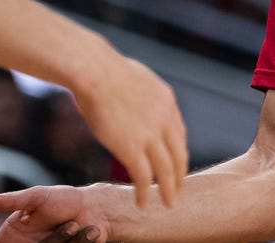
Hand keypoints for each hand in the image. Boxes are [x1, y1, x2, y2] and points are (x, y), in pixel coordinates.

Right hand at [0, 185, 105, 242]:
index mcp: (14, 237)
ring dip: (69, 239)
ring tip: (79, 224)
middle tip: (72, 224)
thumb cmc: (64, 199)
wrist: (97, 209)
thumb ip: (12, 201)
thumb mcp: (36, 197)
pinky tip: (91, 232)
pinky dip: (80, 242)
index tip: (23, 240)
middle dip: (55, 239)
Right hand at [70, 54, 186, 208]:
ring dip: (169, 189)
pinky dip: (144, 192)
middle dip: (180, 175)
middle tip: (178, 189)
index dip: (178, 151)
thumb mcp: (137, 79)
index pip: (179, 133)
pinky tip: (142, 202)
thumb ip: (142, 95)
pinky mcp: (131, 148)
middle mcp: (164, 119)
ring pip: (166, 170)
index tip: (176, 163)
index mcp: (167, 101)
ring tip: (168, 203)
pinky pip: (143, 177)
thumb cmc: (104, 70)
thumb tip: (134, 98)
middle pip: (179, 154)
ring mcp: (150, 135)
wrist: (95, 71)